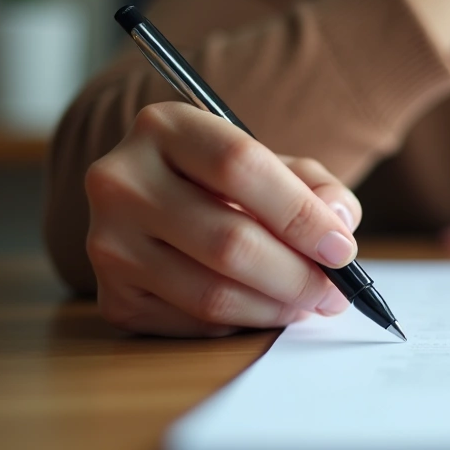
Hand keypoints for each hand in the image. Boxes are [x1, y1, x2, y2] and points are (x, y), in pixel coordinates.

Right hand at [84, 102, 362, 336]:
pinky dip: (243, 323)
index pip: (239, 166)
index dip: (300, 214)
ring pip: (212, 293)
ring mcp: (108, 241)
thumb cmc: (232, 184)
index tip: (342, 249)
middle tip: (336, 292)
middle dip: (297, 275)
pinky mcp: (112, 296)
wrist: (165, 207)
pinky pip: (193, 323)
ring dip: (276, 307)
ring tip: (311, 303)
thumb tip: (339, 223)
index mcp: (165, 126)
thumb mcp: (276, 165)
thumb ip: (317, 186)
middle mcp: (122, 180)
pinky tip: (266, 308)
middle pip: (228, 240)